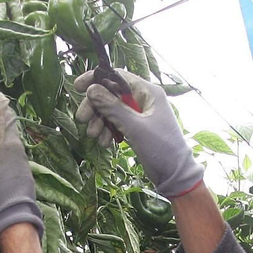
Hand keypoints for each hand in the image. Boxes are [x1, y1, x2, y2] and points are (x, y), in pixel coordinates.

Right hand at [75, 68, 202, 196]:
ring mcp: (139, 114)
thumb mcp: (135, 127)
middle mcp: (143, 99)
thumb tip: (91, 89)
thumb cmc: (161, 149)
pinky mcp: (135, 128)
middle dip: (95, 106)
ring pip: (111, 110)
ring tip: (94, 135)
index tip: (78, 87)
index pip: (117, 76)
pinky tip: (105, 143)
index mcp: (148, 92)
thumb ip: (113, 107)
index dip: (96, 79)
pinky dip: (108, 131)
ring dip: (100, 121)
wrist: (175, 176)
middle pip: (111, 94)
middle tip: (82, 119)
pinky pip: (116, 124)